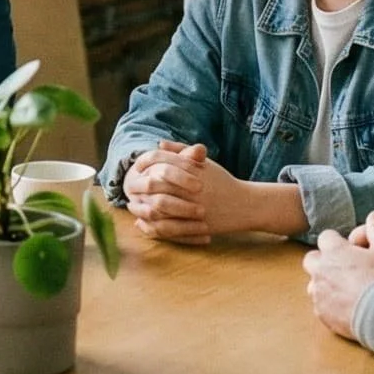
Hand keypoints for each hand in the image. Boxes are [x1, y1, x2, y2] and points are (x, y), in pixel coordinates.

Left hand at [124, 142, 260, 243]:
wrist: (244, 204)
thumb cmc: (222, 181)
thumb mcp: (204, 163)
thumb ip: (181, 152)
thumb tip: (158, 145)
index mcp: (192, 168)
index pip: (160, 161)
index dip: (145, 162)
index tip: (136, 167)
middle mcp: (191, 187)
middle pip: (155, 185)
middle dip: (138, 187)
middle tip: (128, 189)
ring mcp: (193, 207)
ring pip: (158, 208)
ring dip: (141, 209)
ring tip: (132, 208)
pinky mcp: (195, 225)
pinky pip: (167, 228)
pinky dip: (152, 227)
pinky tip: (143, 225)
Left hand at [304, 218, 373, 340]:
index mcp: (334, 251)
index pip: (326, 237)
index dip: (338, 243)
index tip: (350, 251)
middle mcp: (320, 269)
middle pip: (312, 259)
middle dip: (323, 261)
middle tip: (343, 269)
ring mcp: (318, 292)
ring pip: (313, 283)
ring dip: (324, 284)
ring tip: (345, 290)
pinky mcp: (321, 312)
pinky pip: (319, 305)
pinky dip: (329, 304)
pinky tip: (346, 307)